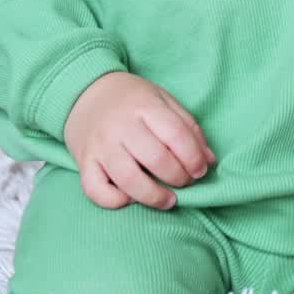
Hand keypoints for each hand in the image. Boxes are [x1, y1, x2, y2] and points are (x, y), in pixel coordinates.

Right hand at [63, 72, 216, 209]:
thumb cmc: (132, 100)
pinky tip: (130, 198)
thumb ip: (188, 127)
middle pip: (156, 159)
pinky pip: (95, 190)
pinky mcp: (84, 163)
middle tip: (186, 182)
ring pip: (128, 179)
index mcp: (145, 107)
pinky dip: (114, 200)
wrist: (85, 93)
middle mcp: (121, 126)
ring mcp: (100, 146)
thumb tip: (209, 160)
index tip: (201, 170)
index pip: (176, 136)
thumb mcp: (163, 100)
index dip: (194, 157)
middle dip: (178, 177)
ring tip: (168, 200)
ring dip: (153, 196)